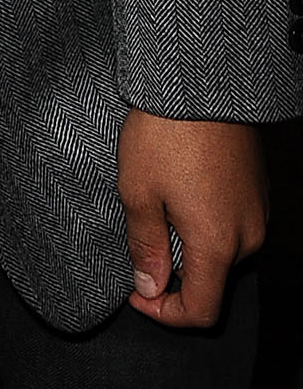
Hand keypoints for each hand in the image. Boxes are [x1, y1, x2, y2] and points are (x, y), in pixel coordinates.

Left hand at [118, 111, 264, 326]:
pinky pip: (231, 224)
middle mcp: (248, 235)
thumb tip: (150, 287)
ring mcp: (257, 211)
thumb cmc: (165, 132)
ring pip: (222, 251)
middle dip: (175, 274)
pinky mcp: (257, 189)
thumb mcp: (139, 190)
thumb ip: (146, 247)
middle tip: (140, 243)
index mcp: (218, 244)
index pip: (202, 311)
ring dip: (189, 245)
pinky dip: (204, 223)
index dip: (166, 313)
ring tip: (156, 206)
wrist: (199, 80)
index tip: (137, 294)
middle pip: (212, 281)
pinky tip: (177, 190)